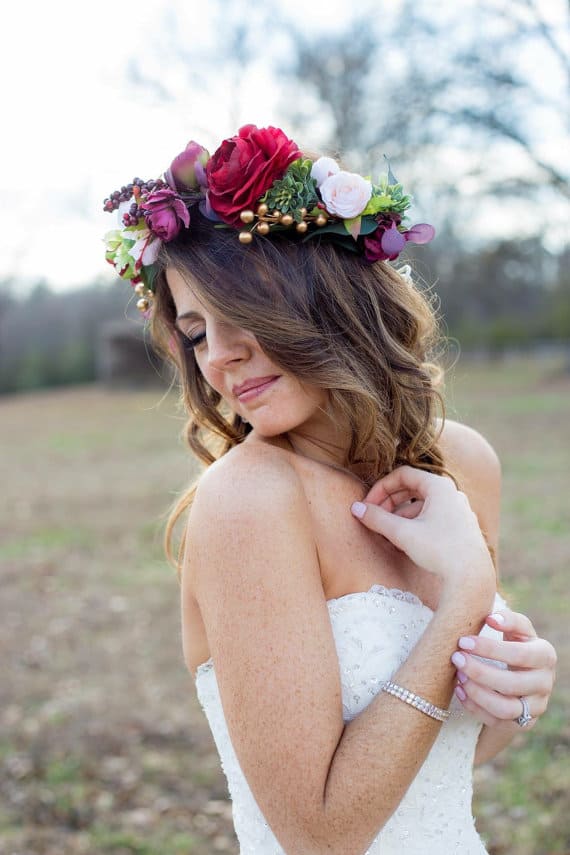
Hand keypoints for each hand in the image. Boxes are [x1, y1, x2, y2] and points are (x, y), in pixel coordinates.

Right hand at [351, 465, 494, 594]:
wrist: (471, 578)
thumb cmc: (439, 550)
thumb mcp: (402, 533)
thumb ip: (377, 518)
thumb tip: (356, 508)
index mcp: (439, 486)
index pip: (403, 475)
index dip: (381, 488)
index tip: (368, 505)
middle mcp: (451, 494)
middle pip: (412, 488)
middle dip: (389, 502)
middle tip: (374, 517)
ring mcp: (458, 510)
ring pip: (421, 505)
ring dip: (400, 516)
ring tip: (386, 534)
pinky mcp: (460, 527)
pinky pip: (432, 518)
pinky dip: (414, 524)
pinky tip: (403, 542)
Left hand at [451, 608, 556, 726]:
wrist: (523, 673)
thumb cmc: (516, 644)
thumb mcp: (517, 629)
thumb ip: (508, 619)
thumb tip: (491, 618)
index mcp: (545, 655)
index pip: (520, 654)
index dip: (490, 649)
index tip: (463, 641)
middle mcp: (545, 683)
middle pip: (512, 684)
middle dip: (479, 672)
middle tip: (456, 658)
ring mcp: (535, 707)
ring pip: (505, 709)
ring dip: (477, 693)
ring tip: (458, 676)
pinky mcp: (522, 723)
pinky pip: (496, 722)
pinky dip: (474, 707)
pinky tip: (459, 690)